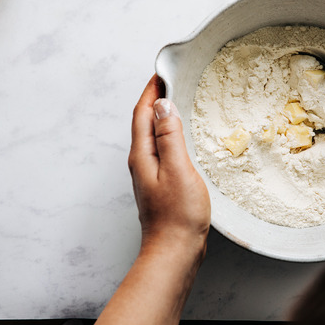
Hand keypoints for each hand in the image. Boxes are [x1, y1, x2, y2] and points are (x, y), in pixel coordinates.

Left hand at [127, 75, 210, 256]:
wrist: (175, 252)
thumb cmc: (178, 215)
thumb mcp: (178, 169)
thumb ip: (169, 136)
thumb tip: (162, 105)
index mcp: (142, 155)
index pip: (142, 113)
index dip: (150, 91)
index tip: (162, 72)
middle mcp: (141, 163)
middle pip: (144, 122)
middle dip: (155, 99)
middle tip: (172, 81)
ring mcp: (150, 175)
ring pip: (152, 136)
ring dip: (162, 117)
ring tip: (178, 102)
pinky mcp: (161, 185)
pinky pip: (162, 150)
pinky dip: (169, 135)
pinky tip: (182, 138)